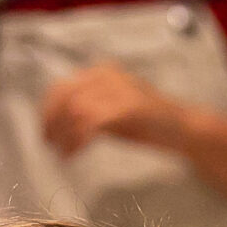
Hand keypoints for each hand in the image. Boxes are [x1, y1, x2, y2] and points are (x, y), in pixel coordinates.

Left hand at [41, 63, 173, 157]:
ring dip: (64, 135)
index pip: (62, 87)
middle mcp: (107, 75)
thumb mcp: (111, 108)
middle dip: (52, 123)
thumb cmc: (147, 122)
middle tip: (49, 145)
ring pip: (74, 110)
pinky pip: (89, 124)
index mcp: (102, 72)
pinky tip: (74, 154)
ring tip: (63, 154)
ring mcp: (118, 90)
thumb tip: (57, 121)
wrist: (182, 128)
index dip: (47, 111)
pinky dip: (76, 141)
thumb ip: (88, 107)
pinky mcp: (126, 108)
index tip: (44, 133)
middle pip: (64, 97)